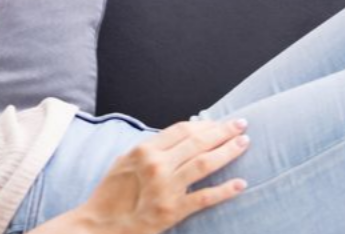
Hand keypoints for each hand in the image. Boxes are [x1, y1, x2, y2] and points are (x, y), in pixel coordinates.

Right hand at [74, 119, 248, 232]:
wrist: (101, 224)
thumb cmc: (111, 193)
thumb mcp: (126, 161)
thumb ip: (151, 150)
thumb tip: (177, 139)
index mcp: (145, 149)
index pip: (182, 130)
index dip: (205, 124)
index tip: (220, 121)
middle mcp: (157, 165)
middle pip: (197, 142)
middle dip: (222, 132)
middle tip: (241, 124)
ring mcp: (166, 188)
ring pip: (204, 164)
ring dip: (227, 152)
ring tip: (244, 144)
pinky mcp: (173, 211)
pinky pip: (204, 198)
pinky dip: (224, 190)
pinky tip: (240, 183)